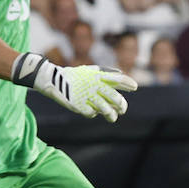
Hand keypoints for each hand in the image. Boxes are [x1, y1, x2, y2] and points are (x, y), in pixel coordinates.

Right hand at [12, 54, 137, 121]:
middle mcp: (94, 86)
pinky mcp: (79, 106)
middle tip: (122, 108)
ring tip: (112, 117)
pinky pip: (91, 113)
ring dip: (111, 115)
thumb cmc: (74, 76)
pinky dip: (93, 113)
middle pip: (114, 98)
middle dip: (121, 105)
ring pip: (105, 109)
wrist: (53, 80)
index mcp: (97, 76)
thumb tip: (121, 73)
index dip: (128, 84)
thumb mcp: (90, 70)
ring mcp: (86, 96)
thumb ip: (106, 72)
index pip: (117, 80)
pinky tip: (93, 112)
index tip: (135, 87)